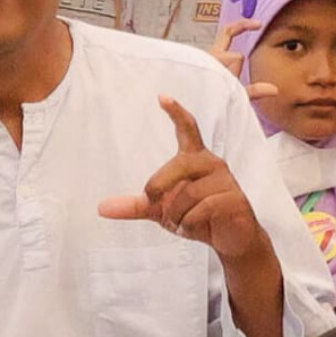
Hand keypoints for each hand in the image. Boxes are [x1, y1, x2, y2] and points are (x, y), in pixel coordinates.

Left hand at [98, 97, 264, 265]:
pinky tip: (191, 228)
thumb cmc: (196, 216)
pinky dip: (188, 224)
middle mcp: (212, 163)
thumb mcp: (162, 210)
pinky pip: (202, 209)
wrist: (231, 240)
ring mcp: (226, 180)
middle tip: (152, 202)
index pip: (188, 129)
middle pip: (179, 164)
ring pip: (189, 194)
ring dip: (176, 215)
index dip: (176, 113)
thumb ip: (136, 205)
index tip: (163, 97)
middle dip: (159, 185)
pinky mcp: (234, 199)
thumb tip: (101, 208)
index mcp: (195, 159)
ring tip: (180, 223)